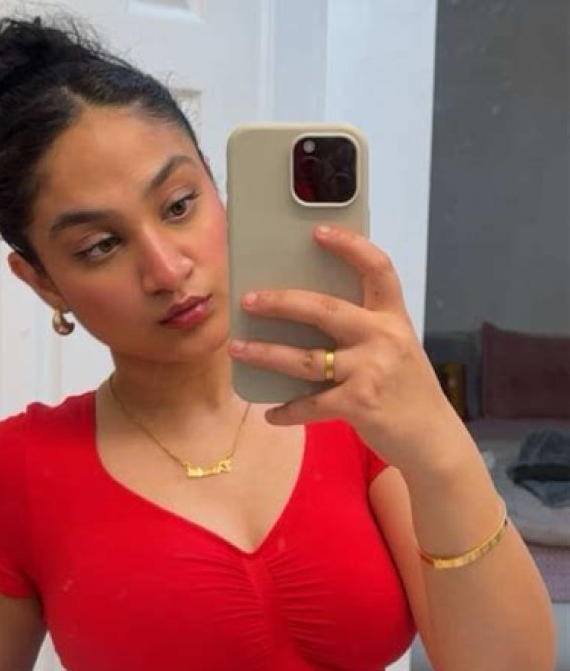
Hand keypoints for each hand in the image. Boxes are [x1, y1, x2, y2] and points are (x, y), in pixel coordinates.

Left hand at [228, 225, 461, 475]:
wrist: (432, 438)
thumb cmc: (407, 391)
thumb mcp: (395, 349)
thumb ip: (363, 330)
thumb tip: (305, 316)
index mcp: (393, 318)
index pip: (377, 268)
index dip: (348, 246)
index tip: (317, 231)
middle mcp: (383, 338)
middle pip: (324, 309)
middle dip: (281, 302)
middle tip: (248, 300)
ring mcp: (370, 372)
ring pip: (305, 359)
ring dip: (266, 353)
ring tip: (238, 349)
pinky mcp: (358, 405)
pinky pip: (310, 405)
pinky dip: (287, 411)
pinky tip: (270, 413)